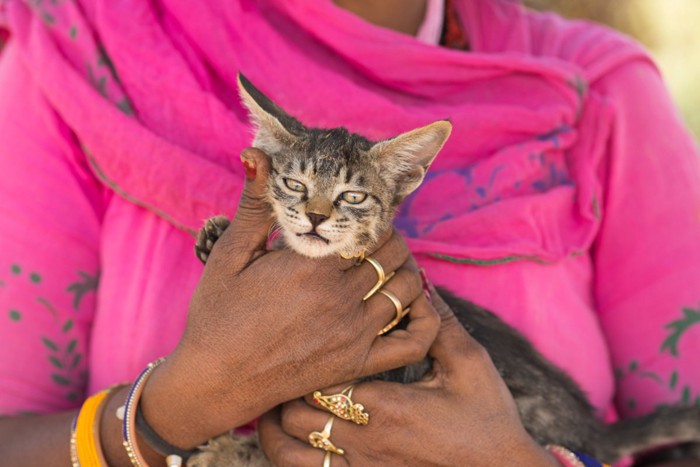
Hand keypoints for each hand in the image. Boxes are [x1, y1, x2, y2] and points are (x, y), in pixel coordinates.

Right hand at [139, 148, 439, 448]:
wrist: (216, 381)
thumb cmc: (217, 315)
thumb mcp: (230, 254)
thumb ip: (255, 205)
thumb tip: (257, 154)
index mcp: (312, 265)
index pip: (368, 228)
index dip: (371, 218)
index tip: (363, 217)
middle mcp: (340, 297)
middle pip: (393, 255)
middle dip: (391, 240)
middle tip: (378, 240)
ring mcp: (353, 334)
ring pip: (408, 290)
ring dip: (408, 271)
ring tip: (392, 266)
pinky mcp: (357, 364)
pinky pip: (412, 341)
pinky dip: (425, 319)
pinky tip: (414, 306)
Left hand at [258, 285, 557, 466]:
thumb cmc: (486, 418)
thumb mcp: (469, 364)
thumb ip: (439, 324)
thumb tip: (417, 284)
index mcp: (383, 405)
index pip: (320, 375)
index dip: (307, 354)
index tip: (307, 332)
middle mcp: (362, 441)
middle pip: (292, 411)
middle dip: (285, 385)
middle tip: (289, 358)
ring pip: (286, 449)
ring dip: (276, 422)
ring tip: (280, 399)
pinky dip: (287, 453)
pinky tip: (294, 435)